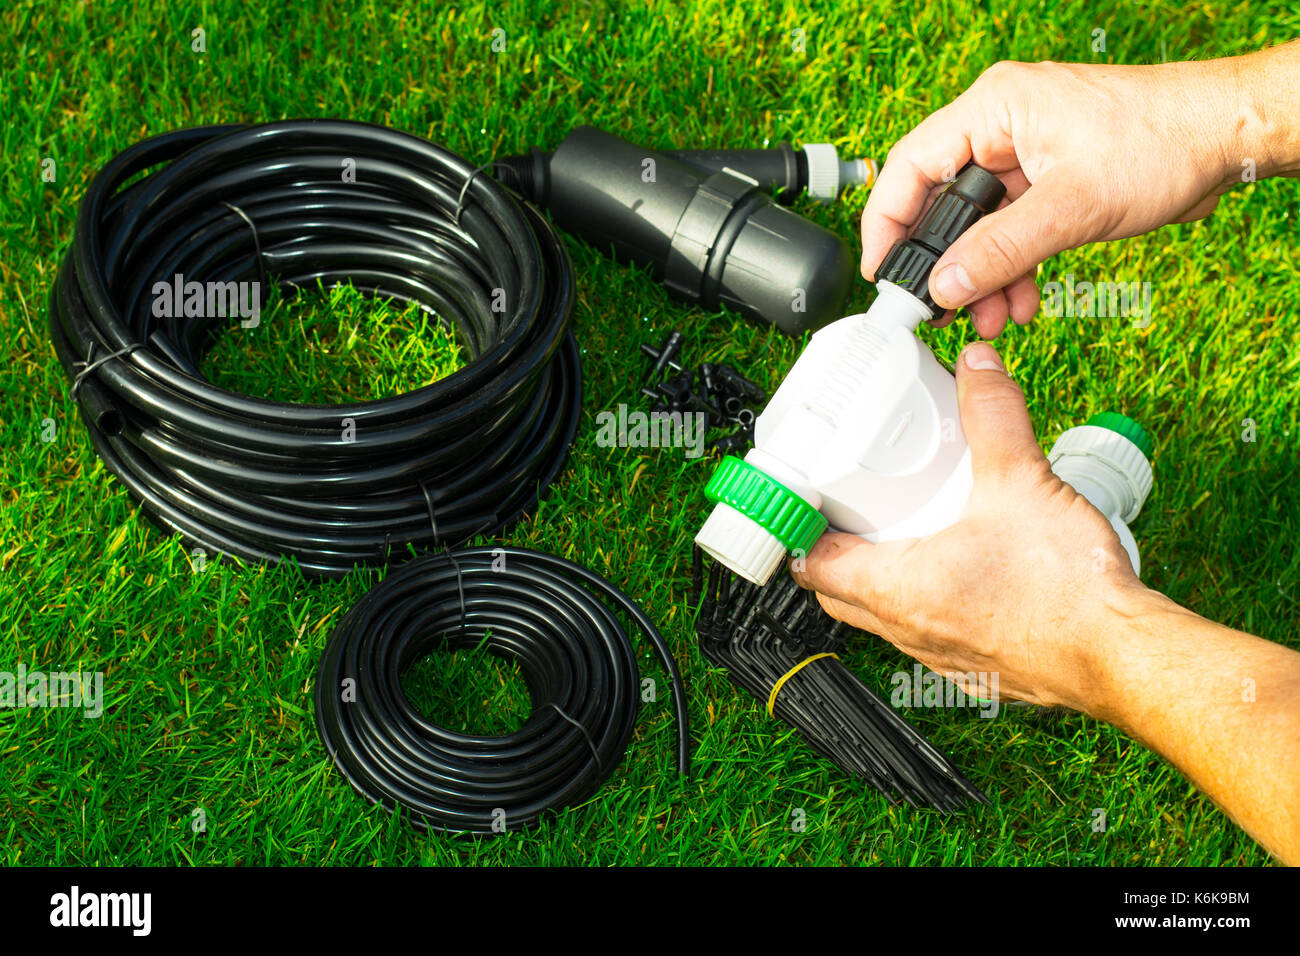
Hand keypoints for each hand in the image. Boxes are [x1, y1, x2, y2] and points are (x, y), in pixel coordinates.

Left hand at [791, 342, 1147, 710]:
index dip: (804, 525)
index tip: (812, 497)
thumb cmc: (1068, 593)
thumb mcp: (1020, 479)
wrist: (1121, 655)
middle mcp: (909, 630)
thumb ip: (992, 415)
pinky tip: (964, 570)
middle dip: (838, 549)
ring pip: (885, 615)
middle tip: (858, 508)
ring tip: (911, 530)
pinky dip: (929, 601)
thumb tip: (976, 369)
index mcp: (897, 589)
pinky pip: (930, 633)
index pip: (813, 562)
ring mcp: (940, 656)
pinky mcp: (977, 667)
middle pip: (839, 592)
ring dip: (884, 576)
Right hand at [860, 57, 1260, 337]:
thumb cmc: (1162, 140)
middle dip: (946, 263)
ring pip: (979, 224)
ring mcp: (1026, 155)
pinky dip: (1014, 267)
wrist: (1227, 138)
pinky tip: (1023, 299)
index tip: (881, 272)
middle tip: (938, 309)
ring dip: (983, 274)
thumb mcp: (1072, 205)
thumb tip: (948, 286)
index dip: (888, 223)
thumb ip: (1001, 250)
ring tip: (992, 317)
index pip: (912, 166)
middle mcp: (1002, 127)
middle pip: (943, 202)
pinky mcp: (1048, 180)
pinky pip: (1011, 229)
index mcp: (994, 108)